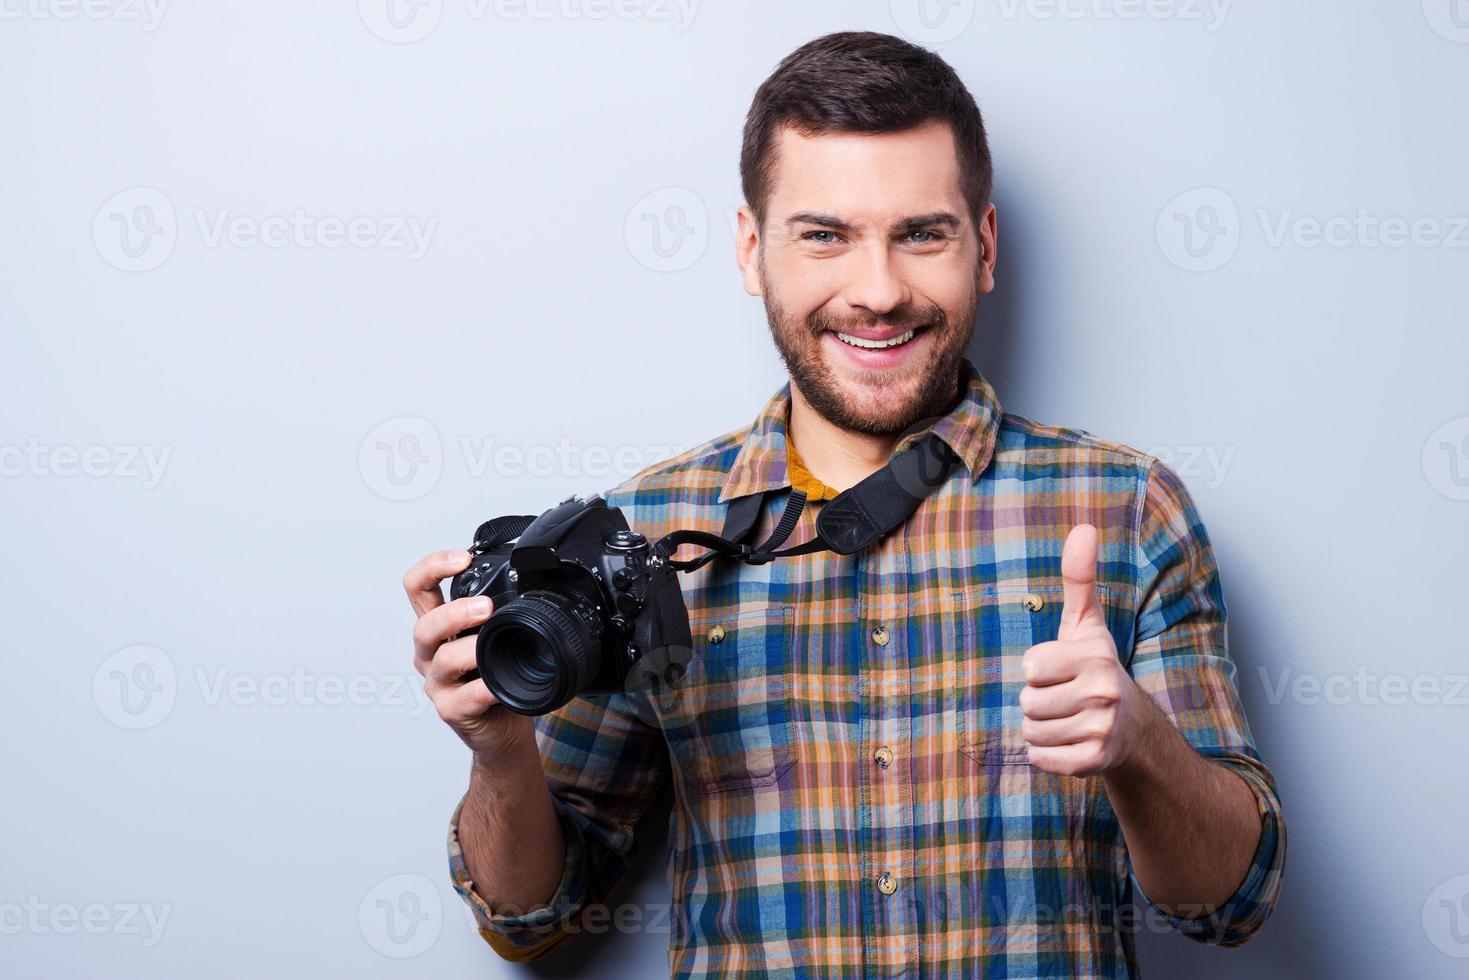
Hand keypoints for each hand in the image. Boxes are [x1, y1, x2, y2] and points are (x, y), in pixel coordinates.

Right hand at [404, 550, 535, 759]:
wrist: (505, 727)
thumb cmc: (501, 675)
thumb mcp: (496, 635)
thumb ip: (501, 611)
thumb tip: (534, 582)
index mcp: (439, 626)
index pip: (418, 588)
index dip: (432, 567)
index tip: (462, 557)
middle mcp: (431, 652)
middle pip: (424, 624)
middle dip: (454, 612)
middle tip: (485, 607)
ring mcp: (438, 683)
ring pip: (442, 659)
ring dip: (470, 649)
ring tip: (490, 645)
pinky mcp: (451, 710)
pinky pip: (464, 697)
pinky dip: (483, 688)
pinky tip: (497, 683)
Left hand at [1018, 524, 1145, 776]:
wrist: (1132, 727)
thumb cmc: (1095, 668)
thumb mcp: (1086, 624)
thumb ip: (1080, 578)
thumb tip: (1084, 527)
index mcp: (1096, 658)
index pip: (1030, 667)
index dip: (1037, 669)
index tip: (1060, 669)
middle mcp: (1103, 694)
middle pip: (1028, 702)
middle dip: (1038, 701)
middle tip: (1065, 697)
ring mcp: (1102, 731)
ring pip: (1030, 731)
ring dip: (1040, 727)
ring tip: (1067, 718)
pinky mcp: (1094, 762)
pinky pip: (1040, 758)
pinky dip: (1045, 754)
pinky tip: (1068, 741)